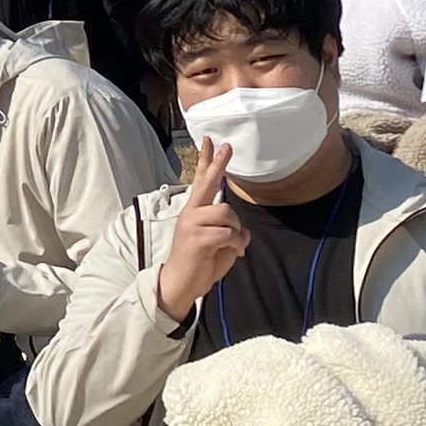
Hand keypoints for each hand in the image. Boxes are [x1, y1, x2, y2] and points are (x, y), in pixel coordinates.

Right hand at [154, 140, 251, 321]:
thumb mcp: (218, 245)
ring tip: (233, 244)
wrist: (180, 284)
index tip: (211, 140)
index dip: (207, 161)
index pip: (201, 181)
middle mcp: (190, 213)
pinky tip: (233, 252)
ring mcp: (192, 224)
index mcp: (194, 212)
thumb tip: (245, 231)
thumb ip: (230, 233)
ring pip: (227, 213)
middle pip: (207, 183)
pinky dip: (236, 244)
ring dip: (236, 230)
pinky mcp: (198, 239)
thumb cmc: (199, 264)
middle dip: (218, 164)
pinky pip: (229, 234)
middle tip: (226, 145)